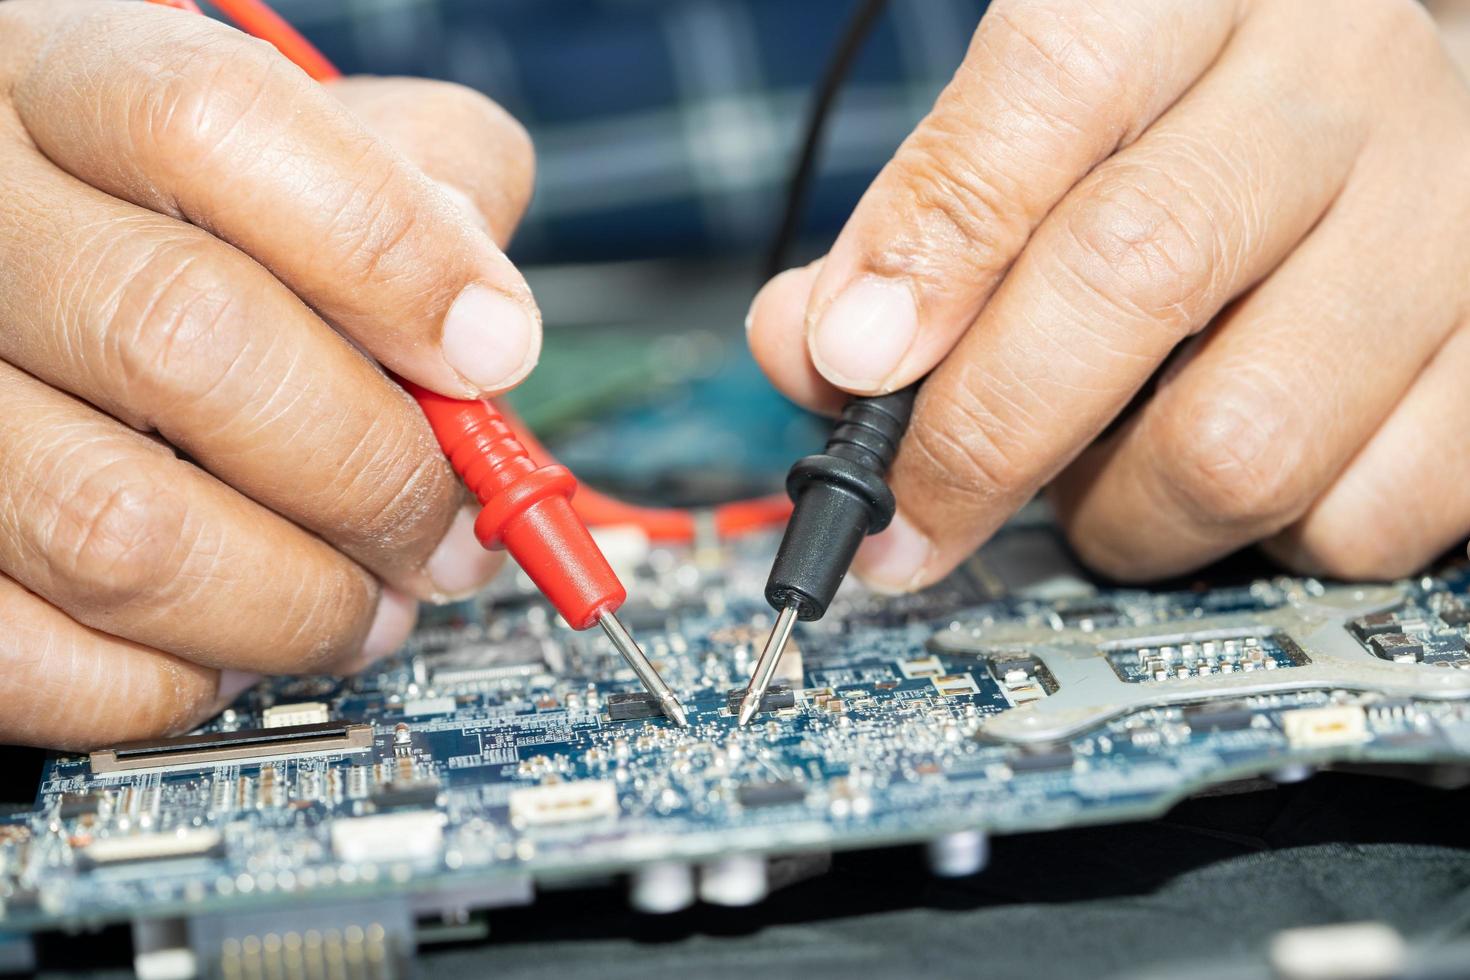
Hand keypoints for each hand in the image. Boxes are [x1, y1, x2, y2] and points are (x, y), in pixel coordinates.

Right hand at [0, 0, 537, 747]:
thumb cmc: (159, 214)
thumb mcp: (284, 138)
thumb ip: (413, 183)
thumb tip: (491, 328)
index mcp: (62, 84)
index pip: (214, 129)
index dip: (389, 256)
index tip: (495, 352)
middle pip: (185, 340)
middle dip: (374, 472)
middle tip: (449, 532)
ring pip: (117, 530)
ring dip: (296, 602)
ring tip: (364, 604)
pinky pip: (36, 655)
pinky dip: (175, 681)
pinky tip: (232, 644)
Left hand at [748, 0, 1469, 590]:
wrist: (1386, 107)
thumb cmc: (1178, 133)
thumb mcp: (1043, 124)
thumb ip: (921, 218)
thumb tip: (814, 350)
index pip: (1051, 88)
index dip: (933, 246)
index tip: (845, 366)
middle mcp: (1339, 85)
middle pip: (1134, 276)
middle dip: (980, 439)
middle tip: (905, 517)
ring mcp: (1445, 221)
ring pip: (1241, 443)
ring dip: (1119, 512)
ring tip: (1096, 476)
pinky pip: (1353, 523)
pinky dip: (1253, 543)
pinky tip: (1225, 473)